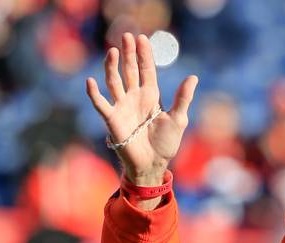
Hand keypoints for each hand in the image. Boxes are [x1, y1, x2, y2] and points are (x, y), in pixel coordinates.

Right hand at [85, 33, 197, 184]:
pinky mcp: (112, 119)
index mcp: (151, 96)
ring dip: (112, 67)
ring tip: (113, 51)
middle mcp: (134, 97)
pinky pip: (101, 104)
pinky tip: (91, 81)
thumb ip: (183, 98)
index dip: (144, 55)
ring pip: (114, 82)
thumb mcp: (178, 119)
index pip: (146, 70)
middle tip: (126, 36)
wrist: (153, 164)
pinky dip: (94, 93)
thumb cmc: (165, 143)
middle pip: (129, 70)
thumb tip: (193, 77)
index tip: (142, 38)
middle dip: (128, 53)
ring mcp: (122, 107)